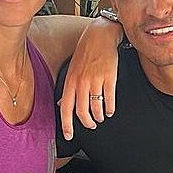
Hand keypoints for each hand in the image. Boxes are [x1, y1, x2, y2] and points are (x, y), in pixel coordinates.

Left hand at [59, 18, 122, 139]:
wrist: (100, 36)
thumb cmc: (85, 53)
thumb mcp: (72, 70)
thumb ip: (68, 89)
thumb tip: (62, 104)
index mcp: (70, 82)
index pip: (66, 109)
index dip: (67, 125)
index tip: (69, 136)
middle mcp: (81, 82)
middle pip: (82, 112)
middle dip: (87, 123)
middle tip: (91, 125)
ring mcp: (96, 80)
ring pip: (96, 108)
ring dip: (99, 117)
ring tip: (101, 117)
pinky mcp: (109, 78)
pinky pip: (109, 100)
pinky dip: (110, 109)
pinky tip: (110, 110)